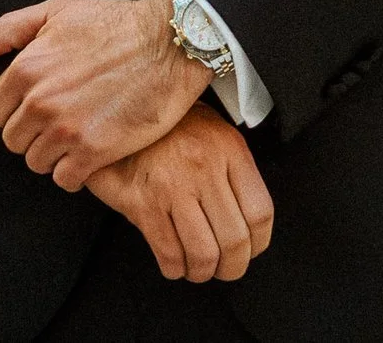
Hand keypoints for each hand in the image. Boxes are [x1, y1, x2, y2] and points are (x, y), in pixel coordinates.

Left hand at [0, 0, 213, 190]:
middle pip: (15, 141)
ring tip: (78, 135)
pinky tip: (90, 154)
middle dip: (35, 133)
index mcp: (26, 68)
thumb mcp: (57, 12)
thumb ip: (7, 31)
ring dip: (55, 154)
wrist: (171, 43)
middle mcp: (40, 101)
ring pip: (38, 162)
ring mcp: (66, 129)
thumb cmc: (115, 23)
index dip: (17, 110)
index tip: (41, 105)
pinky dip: (74, 172)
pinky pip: (65, 179)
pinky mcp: (94, 150)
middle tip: (63, 120)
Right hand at [89, 103, 275, 281]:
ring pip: (203, 253)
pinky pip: (168, 253)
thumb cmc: (172, 127)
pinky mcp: (142, 204)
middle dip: (233, 267)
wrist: (122, 110)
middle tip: (227, 269)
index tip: (252, 250)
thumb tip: (249, 222)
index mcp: (229, 151)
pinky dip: (175, 269)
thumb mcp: (215, 134)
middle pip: (235, 240)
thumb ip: (234, 172)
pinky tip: (175, 264)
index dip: (259, 243)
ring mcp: (172, 187)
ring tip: (200, 269)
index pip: (260, 212)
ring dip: (203, 272)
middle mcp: (204, 169)